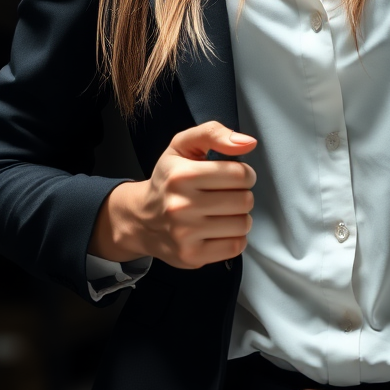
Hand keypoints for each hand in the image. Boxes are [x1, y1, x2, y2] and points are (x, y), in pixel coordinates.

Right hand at [89, 121, 256, 268]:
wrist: (141, 219)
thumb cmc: (168, 179)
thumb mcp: (183, 145)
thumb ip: (214, 133)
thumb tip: (249, 142)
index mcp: (182, 175)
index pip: (240, 174)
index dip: (245, 173)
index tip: (235, 176)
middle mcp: (181, 206)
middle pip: (244, 200)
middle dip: (242, 195)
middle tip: (227, 194)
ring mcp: (185, 234)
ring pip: (243, 224)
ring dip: (239, 217)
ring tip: (223, 211)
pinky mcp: (192, 256)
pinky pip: (236, 246)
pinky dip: (234, 237)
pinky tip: (219, 228)